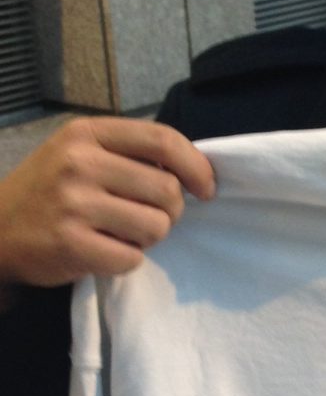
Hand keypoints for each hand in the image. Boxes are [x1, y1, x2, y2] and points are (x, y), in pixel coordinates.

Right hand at [0, 117, 213, 287]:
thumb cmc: (48, 192)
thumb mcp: (79, 153)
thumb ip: (129, 155)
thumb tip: (193, 172)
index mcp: (87, 134)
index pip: (163, 141)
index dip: (197, 166)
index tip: (207, 188)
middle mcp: (79, 163)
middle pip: (167, 191)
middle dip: (170, 212)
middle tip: (148, 218)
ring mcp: (73, 204)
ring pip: (156, 227)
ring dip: (147, 239)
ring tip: (119, 234)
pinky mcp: (71, 244)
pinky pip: (131, 259)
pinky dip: (124, 261)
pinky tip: (101, 251)